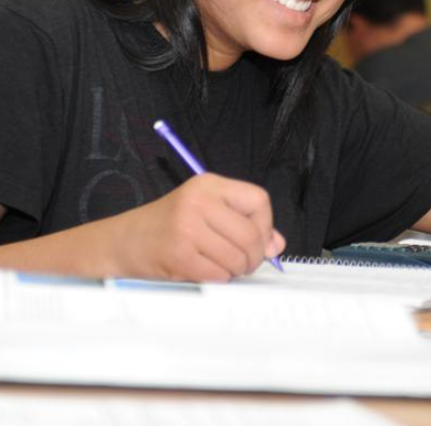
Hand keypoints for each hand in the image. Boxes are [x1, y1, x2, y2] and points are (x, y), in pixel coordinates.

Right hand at [110, 174, 284, 281]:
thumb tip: (276, 245)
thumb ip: (244, 223)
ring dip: (237, 270)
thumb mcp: (205, 211)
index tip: (261, 240)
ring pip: (236, 257)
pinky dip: (220, 278)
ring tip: (226, 268)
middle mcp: (198, 201)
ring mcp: (187, 228)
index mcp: (208, 184)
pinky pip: (217, 273)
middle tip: (246, 264)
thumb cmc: (167, 226)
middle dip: (254, 256)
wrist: (121, 242)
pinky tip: (209, 273)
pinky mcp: (178, 255)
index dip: (266, 225)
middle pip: (250, 233)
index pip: (258, 200)